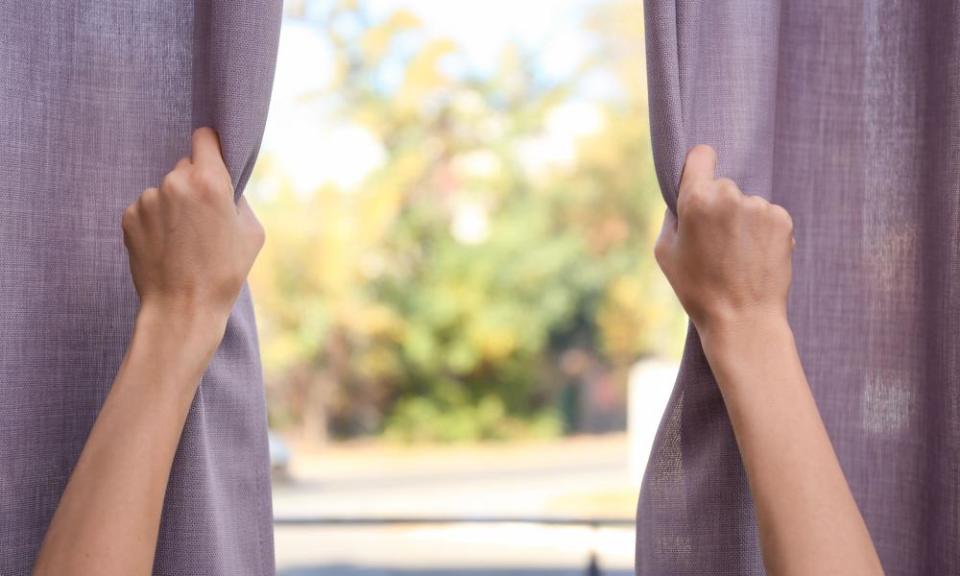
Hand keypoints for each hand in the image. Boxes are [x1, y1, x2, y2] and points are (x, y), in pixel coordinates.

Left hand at [122, 127, 264, 340]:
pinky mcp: (129, 217)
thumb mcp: (252, 233)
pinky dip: (156, 223)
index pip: (204, 138)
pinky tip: (167, 247)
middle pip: (184, 167)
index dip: (210, 147)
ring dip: (173, 206)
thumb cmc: (224, 273)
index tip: (212, 159)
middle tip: (204, 220)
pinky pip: (147, 209)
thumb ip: (238, 199)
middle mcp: (174, 182)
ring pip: (164, 190)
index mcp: (210, 181)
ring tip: (184, 241)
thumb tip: (226, 188)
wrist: (183, 308)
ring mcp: (148, 199)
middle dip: (194, 185)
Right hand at [654, 145, 793, 345]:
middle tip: (715, 242)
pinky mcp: (783, 220)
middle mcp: (730, 195)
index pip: (701, 155)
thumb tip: (683, 200)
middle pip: (723, 186)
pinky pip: (767, 216)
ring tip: (737, 256)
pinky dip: (762, 232)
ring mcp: (760, 207)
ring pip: (746, 203)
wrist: (742, 319)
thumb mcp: (665, 252)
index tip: (700, 180)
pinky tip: (754, 257)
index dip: (699, 167)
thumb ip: (672, 217)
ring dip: (742, 221)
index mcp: (696, 199)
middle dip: (718, 206)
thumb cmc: (697, 289)